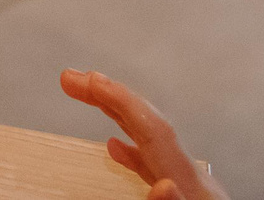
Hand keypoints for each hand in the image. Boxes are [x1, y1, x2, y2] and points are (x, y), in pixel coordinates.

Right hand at [58, 71, 228, 199]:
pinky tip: (114, 146)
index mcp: (193, 185)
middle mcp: (191, 179)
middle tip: (70, 77)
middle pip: (148, 125)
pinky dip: (132, 151)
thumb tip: (164, 185)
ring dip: (117, 115)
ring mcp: (189, 186)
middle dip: (110, 96)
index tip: (85, 78)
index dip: (119, 99)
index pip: (153, 129)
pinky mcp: (185, 196)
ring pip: (149, 141)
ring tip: (88, 94)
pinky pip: (154, 165)